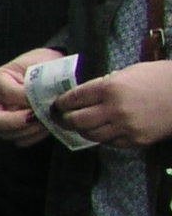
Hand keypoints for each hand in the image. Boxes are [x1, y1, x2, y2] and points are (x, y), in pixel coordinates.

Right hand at [0, 48, 63, 146]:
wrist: (51, 71)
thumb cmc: (44, 65)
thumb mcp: (42, 65)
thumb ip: (40, 82)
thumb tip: (46, 103)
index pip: (5, 94)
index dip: (26, 99)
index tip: (47, 99)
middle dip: (14, 122)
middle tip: (36, 117)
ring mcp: (1, 117)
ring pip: (7, 133)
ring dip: (30, 129)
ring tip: (48, 119)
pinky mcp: (13, 129)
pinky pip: (20, 140)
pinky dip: (35, 136)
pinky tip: (47, 125)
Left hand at [54, 60, 171, 148]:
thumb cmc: (159, 78)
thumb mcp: (129, 73)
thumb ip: (105, 84)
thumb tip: (86, 94)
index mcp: (109, 88)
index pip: (74, 99)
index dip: (62, 103)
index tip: (57, 104)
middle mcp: (114, 109)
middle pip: (76, 120)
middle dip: (65, 119)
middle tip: (63, 118)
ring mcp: (125, 127)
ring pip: (91, 135)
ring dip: (82, 130)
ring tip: (80, 126)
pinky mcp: (136, 140)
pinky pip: (110, 143)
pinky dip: (102, 137)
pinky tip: (102, 131)